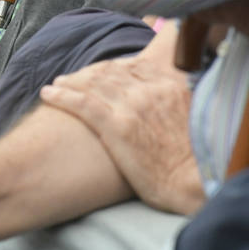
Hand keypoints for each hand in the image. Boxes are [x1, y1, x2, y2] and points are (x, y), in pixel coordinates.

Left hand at [38, 30, 203, 214]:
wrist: (198, 182)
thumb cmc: (200, 160)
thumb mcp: (199, 118)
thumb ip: (182, 101)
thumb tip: (174, 100)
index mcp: (170, 84)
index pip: (134, 66)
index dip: (113, 68)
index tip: (102, 71)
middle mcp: (150, 89)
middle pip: (111, 72)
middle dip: (90, 74)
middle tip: (74, 78)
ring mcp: (133, 105)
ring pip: (93, 84)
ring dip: (72, 82)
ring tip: (58, 84)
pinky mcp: (118, 126)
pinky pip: (83, 103)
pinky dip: (63, 96)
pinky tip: (49, 94)